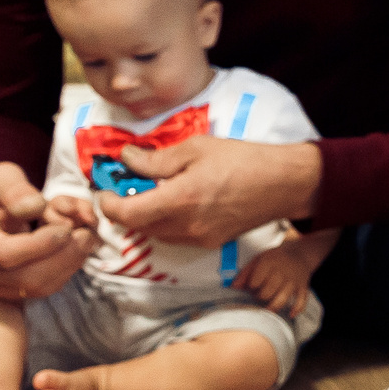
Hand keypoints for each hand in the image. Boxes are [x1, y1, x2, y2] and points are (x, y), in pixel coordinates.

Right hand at [0, 164, 92, 299]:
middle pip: (27, 277)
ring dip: (69, 264)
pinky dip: (66, 271)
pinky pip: (44, 289)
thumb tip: (34, 207)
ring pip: (39, 287)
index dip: (39, 245)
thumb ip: (15, 189)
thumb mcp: (1, 179)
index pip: (5, 254)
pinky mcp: (13, 292)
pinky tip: (78, 251)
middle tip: (86, 234)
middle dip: (62, 257)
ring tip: (86, 239)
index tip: (66, 229)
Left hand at [97, 137, 321, 247]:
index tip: (105, 191)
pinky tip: (178, 200)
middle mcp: (186, 225)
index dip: (108, 205)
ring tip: (154, 191)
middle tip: (127, 185)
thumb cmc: (243, 160)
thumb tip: (126, 159)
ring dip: (146, 216)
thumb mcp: (196, 148)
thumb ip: (157, 159)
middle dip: (126, 208)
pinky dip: (166, 221)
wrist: (282, 184)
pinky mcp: (210, 241)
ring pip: (156, 233)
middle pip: (138, 227)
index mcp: (180, 200)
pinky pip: (176, 236)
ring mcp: (199, 237)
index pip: (127, 215)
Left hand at [233, 243, 313, 314]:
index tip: (249, 289)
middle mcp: (282, 272)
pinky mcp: (303, 287)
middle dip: (260, 298)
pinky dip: (296, 309)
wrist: (300, 254)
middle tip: (258, 298)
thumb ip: (245, 273)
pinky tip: (289, 315)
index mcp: (269, 263)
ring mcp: (293, 281)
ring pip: (282, 298)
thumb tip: (233, 288)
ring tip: (267, 310)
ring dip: (273, 307)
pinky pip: (301, 301)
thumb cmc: (275, 259)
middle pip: (268, 292)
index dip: (250, 289)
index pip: (255, 281)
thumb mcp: (259, 259)